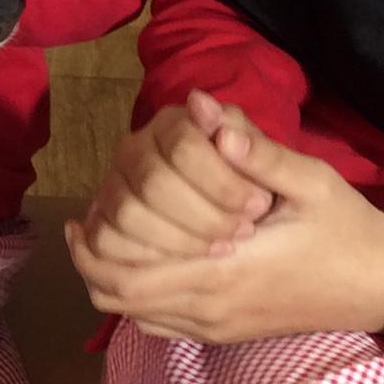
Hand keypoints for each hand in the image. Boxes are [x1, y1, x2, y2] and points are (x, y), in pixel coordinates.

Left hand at [68, 99, 383, 342]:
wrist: (383, 287)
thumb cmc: (345, 230)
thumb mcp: (310, 181)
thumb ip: (256, 150)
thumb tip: (204, 109)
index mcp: (224, 270)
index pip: (128, 272)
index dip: (93, 245)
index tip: (81, 213)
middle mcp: (210, 307)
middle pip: (118, 297)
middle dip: (92, 261)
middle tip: (84, 223)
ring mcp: (215, 327)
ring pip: (134, 315)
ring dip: (111, 278)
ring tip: (104, 239)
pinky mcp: (223, 333)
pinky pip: (159, 324)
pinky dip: (136, 298)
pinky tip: (140, 263)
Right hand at [80, 92, 274, 266]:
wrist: (239, 218)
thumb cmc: (259, 190)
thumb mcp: (279, 169)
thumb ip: (262, 151)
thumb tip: (227, 136)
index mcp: (173, 122)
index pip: (183, 147)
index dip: (221, 182)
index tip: (258, 206)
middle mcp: (134, 147)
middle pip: (153, 183)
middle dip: (205, 216)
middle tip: (243, 231)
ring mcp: (113, 183)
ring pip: (128, 214)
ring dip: (180, 239)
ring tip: (221, 247)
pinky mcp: (103, 220)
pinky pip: (106, 241)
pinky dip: (148, 256)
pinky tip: (186, 261)